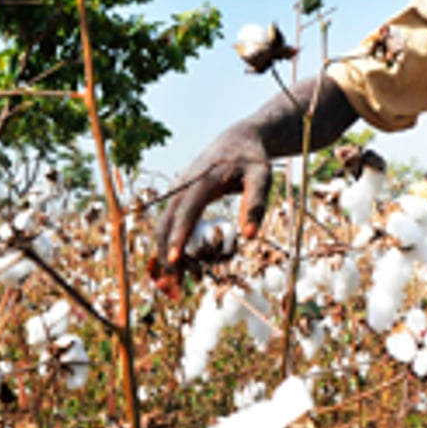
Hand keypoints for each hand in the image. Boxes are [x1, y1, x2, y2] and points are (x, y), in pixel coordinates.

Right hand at [152, 123, 272, 294]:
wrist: (239, 138)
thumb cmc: (253, 159)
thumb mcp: (262, 176)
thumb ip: (257, 203)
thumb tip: (250, 236)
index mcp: (203, 179)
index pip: (186, 210)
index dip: (179, 236)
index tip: (174, 261)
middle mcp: (183, 185)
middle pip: (166, 223)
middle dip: (167, 256)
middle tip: (177, 289)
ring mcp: (178, 190)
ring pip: (163, 226)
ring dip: (168, 255)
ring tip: (182, 284)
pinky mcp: (179, 197)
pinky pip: (169, 224)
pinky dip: (171, 246)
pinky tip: (181, 268)